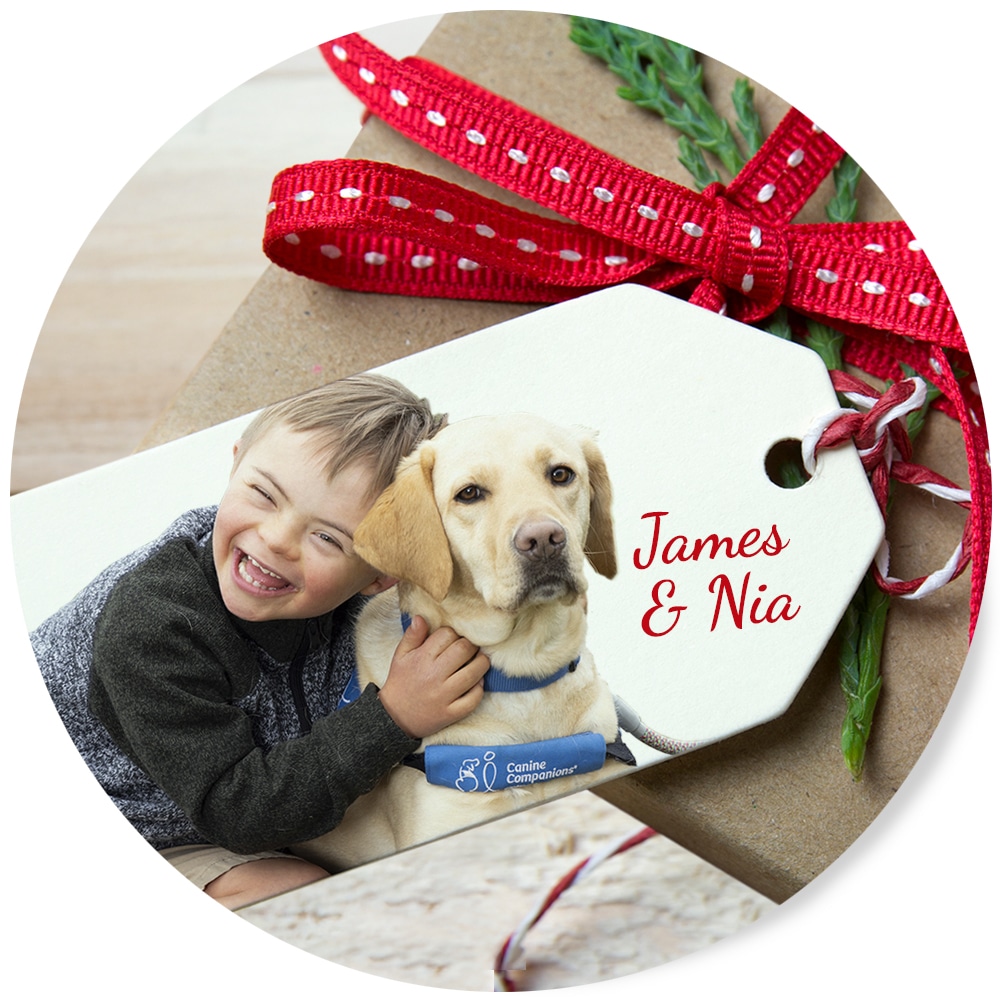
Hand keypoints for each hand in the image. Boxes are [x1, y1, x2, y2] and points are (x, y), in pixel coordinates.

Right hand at [377, 616, 489, 738]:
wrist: (395, 718)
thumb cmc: (400, 682)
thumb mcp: (400, 656)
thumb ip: (412, 636)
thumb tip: (422, 617)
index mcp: (421, 659)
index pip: (447, 635)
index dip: (454, 633)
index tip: (454, 638)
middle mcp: (434, 676)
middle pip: (464, 650)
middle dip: (471, 645)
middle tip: (469, 648)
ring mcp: (444, 696)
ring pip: (474, 673)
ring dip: (482, 663)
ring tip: (479, 660)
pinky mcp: (451, 713)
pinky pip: (473, 699)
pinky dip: (479, 689)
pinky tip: (476, 683)